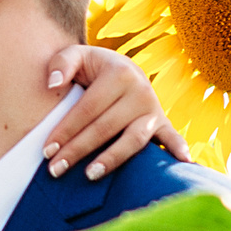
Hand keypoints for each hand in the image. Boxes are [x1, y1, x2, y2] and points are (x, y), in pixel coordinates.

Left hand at [43, 43, 189, 179]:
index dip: (65, 130)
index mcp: (118, 73)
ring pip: (133, 139)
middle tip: (55, 170)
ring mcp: (153, 108)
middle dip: (78, 150)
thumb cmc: (93, 67)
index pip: (87, 109)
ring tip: (90, 175)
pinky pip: (171, 137)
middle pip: (105, 127)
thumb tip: (53, 85)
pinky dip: (177, 149)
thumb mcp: (77, 55)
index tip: (47, 151)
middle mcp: (140, 90)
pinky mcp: (162, 122)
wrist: (121, 67)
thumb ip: (61, 64)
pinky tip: (182, 164)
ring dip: (112, 159)